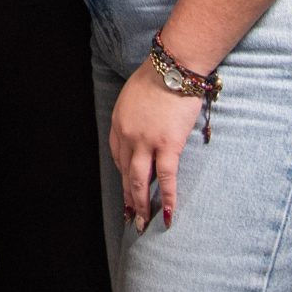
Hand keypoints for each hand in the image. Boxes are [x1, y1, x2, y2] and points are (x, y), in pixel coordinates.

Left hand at [108, 64, 203, 230]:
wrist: (174, 67)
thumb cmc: (159, 75)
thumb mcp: (135, 94)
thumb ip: (135, 114)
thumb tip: (144, 125)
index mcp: (118, 122)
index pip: (117, 156)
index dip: (123, 174)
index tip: (128, 186)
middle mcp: (127, 135)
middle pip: (126, 173)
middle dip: (128, 197)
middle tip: (131, 217)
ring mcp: (146, 142)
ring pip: (140, 181)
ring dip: (141, 205)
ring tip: (143, 223)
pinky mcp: (167, 145)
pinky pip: (166, 178)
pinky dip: (167, 198)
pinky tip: (167, 215)